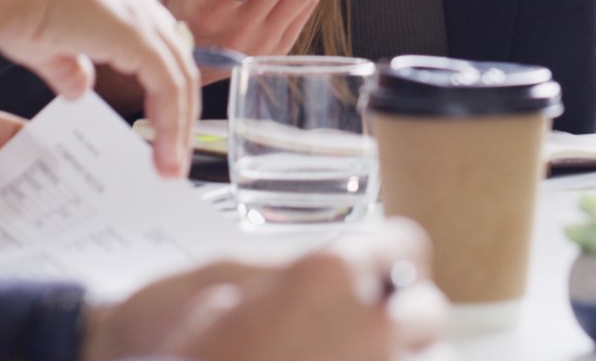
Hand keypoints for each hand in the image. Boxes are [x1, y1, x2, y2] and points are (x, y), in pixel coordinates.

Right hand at [0, 0, 198, 177]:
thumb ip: (69, 67)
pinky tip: (164, 155)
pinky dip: (171, 125)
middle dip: (179, 112)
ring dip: (179, 127)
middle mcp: (136, 1)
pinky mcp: (138, 36)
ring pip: (180, 78)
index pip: (157, 45)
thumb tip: (80, 89)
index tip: (159, 125)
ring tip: (170, 166)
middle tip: (172, 154)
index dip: (162, 88)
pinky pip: (169, 87)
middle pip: (176, 62)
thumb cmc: (10, 3)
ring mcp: (141, 16)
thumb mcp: (46, 45)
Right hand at [79, 221, 444, 360]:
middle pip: (426, 313)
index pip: (408, 247)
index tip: (377, 271)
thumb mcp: (237, 274)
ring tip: (344, 354)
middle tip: (357, 323)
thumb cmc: (170, 333)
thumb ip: (307, 269)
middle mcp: (365, 329)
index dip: (389, 257)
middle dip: (396, 316)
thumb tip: (354, 270)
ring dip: (396, 357)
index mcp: (332, 273)